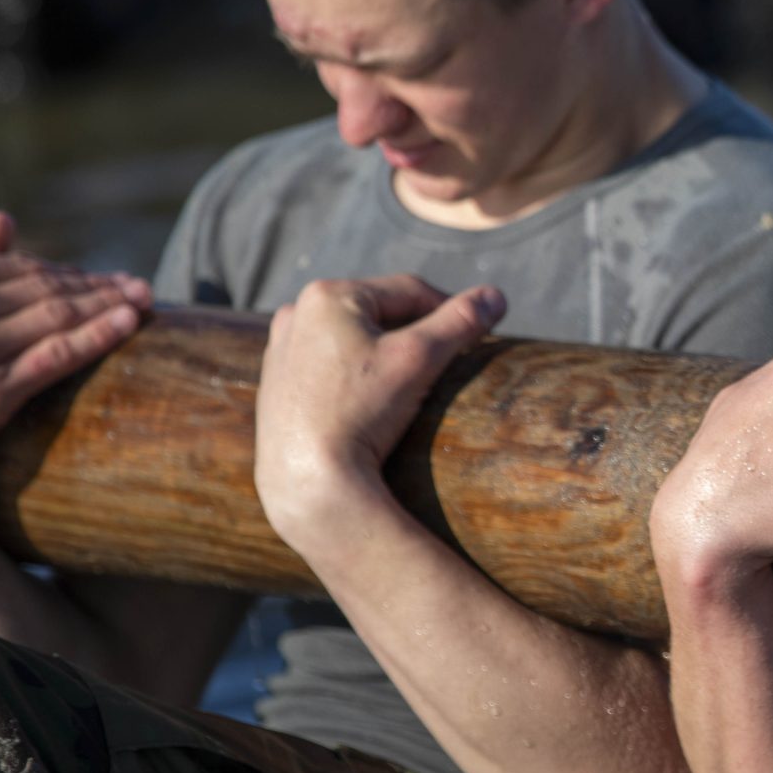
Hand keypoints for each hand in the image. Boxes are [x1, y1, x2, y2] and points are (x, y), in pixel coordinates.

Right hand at [0, 210, 148, 452]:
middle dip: (99, 286)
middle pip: (47, 290)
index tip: (107, 276)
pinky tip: (130, 321)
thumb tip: (7, 219)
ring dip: (108, 303)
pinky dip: (99, 334)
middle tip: (140, 285)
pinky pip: (57, 355)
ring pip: (59, 316)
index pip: (24, 271)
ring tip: (146, 298)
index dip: (70, 272)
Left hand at [253, 275, 503, 546]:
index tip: (477, 335)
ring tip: (413, 380)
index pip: (409, 291)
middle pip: (378, 312)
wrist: (309, 481)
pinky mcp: (277, 385)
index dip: (450, 310)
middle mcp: (295, 314)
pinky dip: (356, 373)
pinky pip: (329, 364)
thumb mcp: (420, 359)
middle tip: (448, 360)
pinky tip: (373, 399)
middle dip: (415, 331)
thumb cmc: (361, 413)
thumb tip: (496, 295)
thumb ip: (460, 321)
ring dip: (385, 350)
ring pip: (353, 338)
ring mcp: (281, 350)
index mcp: (327, 296)